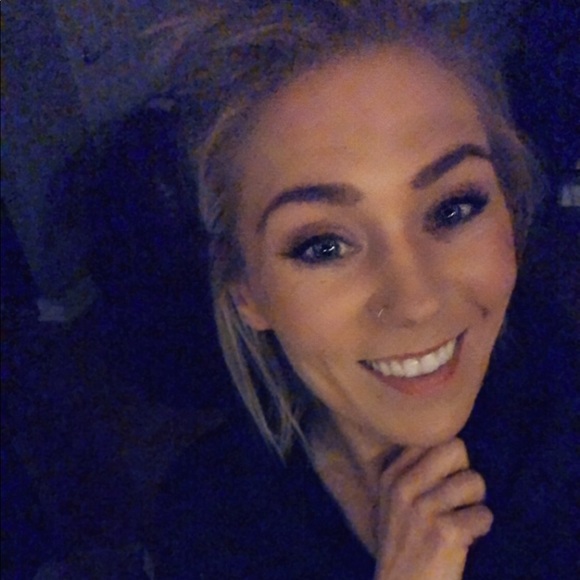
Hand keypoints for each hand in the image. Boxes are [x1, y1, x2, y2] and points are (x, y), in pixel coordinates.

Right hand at [373, 438, 491, 579]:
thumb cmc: (405, 547)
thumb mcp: (394, 504)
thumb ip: (414, 475)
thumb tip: (453, 449)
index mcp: (390, 477)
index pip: (432, 441)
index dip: (447, 462)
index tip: (442, 484)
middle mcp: (402, 487)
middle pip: (455, 449)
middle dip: (465, 473)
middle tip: (459, 499)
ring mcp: (422, 509)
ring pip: (474, 481)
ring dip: (476, 503)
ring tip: (462, 521)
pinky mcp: (443, 533)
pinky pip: (484, 514)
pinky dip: (482, 527)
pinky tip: (467, 539)